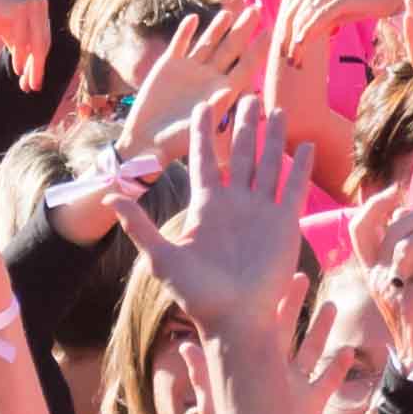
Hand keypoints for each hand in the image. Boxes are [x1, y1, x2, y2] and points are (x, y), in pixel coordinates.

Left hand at [111, 95, 312, 331]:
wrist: (234, 318)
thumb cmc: (196, 294)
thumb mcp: (161, 257)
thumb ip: (140, 225)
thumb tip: (109, 194)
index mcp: (206, 206)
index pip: (203, 159)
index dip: (204, 132)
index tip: (205, 105)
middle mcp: (234, 203)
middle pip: (240, 153)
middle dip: (244, 125)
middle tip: (249, 95)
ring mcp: (261, 211)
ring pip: (268, 164)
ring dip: (273, 138)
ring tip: (277, 109)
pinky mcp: (285, 223)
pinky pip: (293, 189)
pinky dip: (298, 167)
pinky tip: (303, 147)